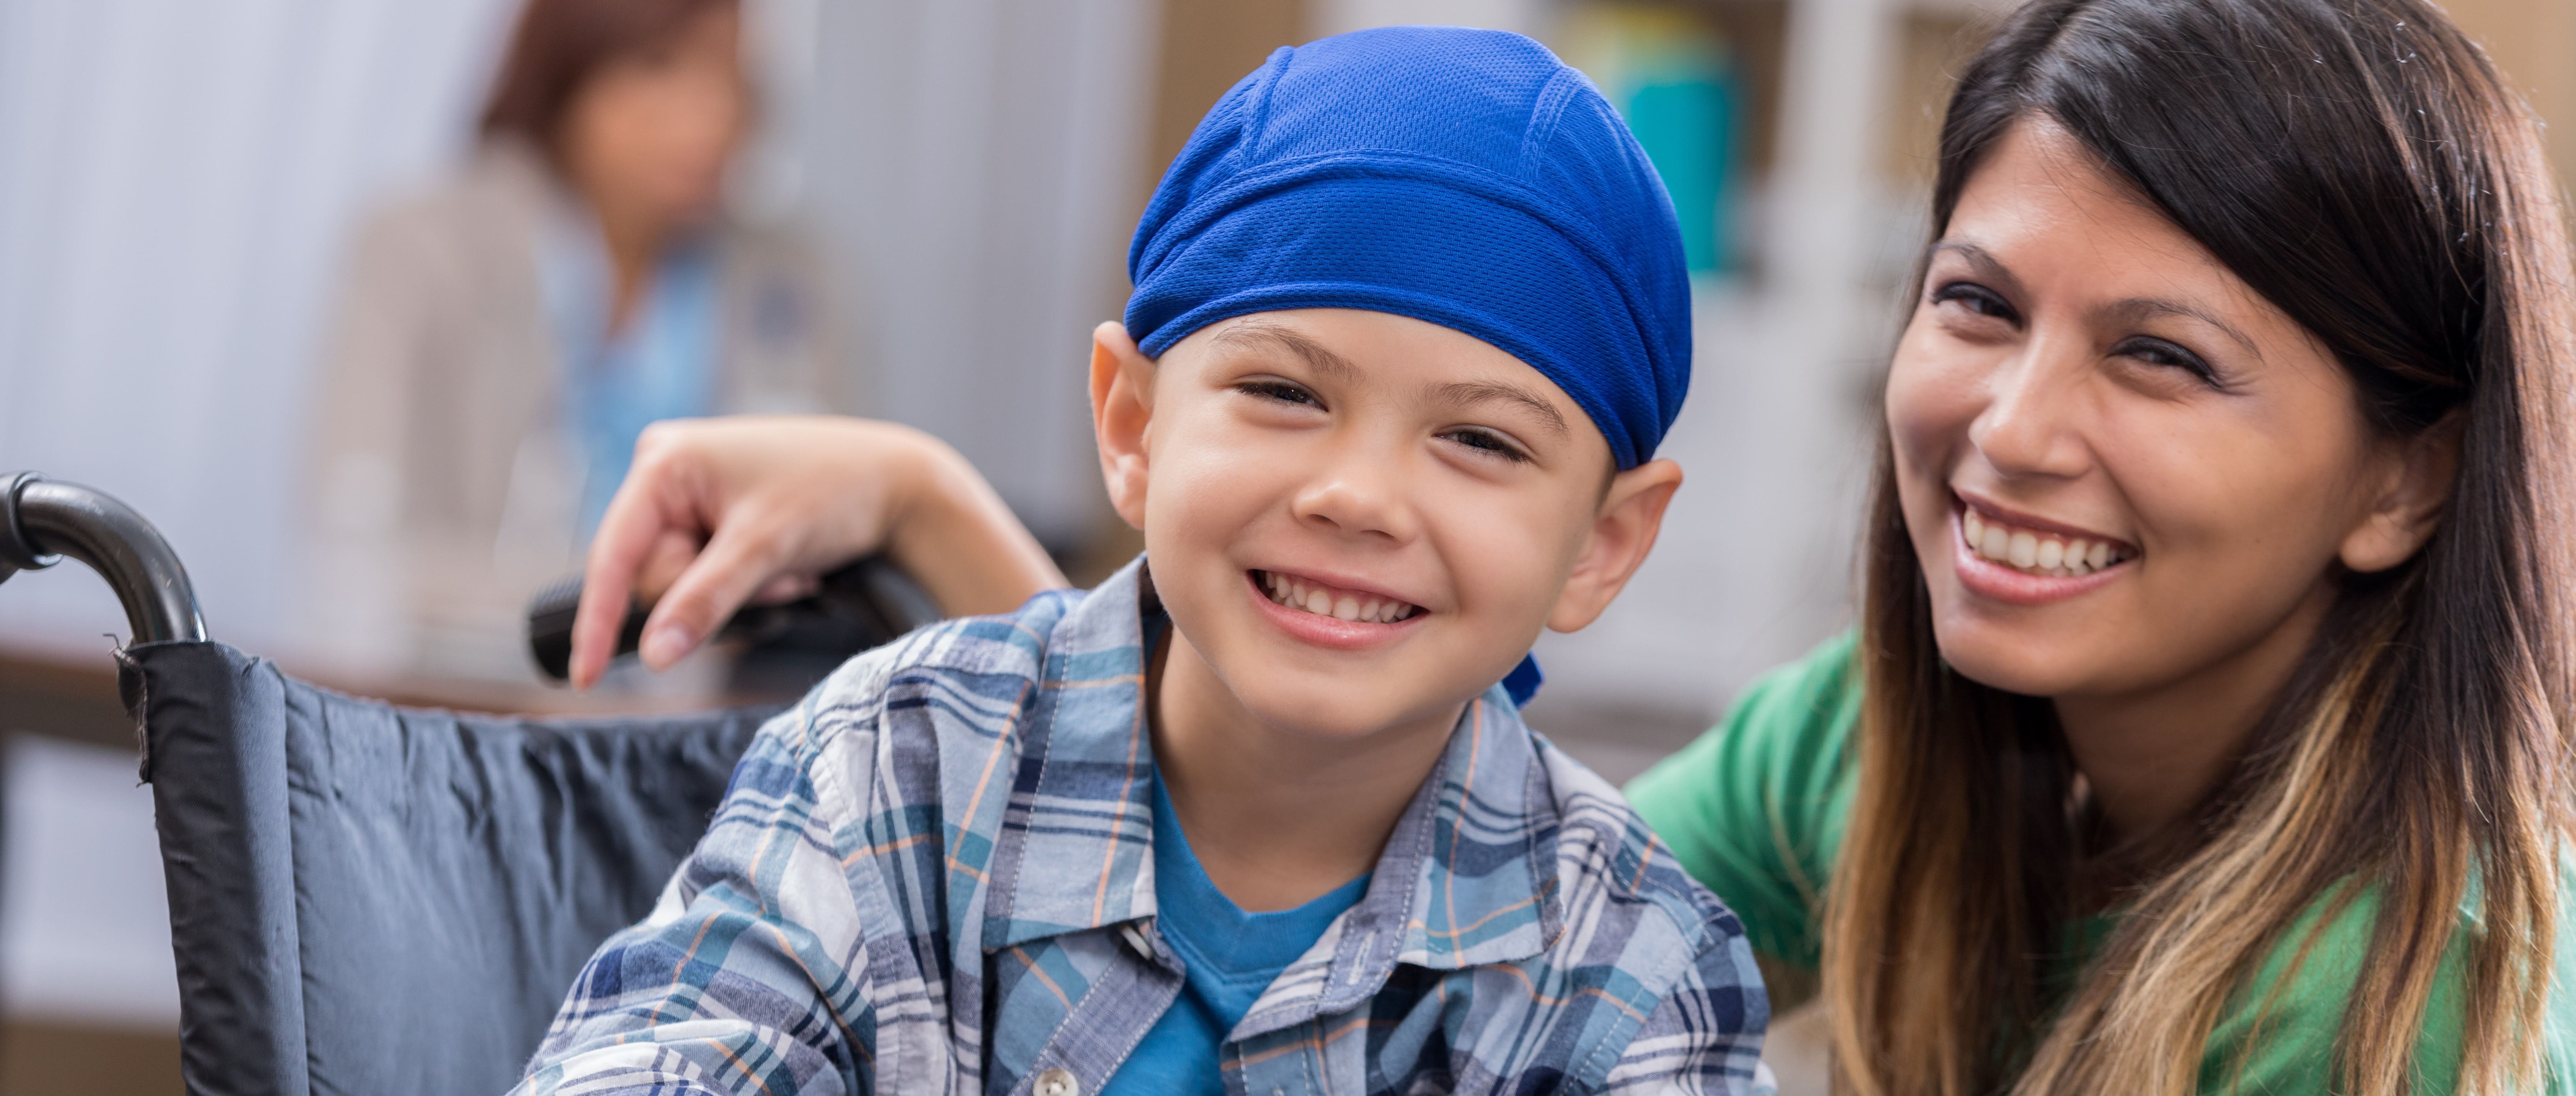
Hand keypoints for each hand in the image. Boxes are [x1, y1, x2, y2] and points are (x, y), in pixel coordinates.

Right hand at [568, 416, 1065, 688]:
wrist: (896, 482)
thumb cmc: (833, 494)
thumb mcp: (764, 550)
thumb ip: (704, 601)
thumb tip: (652, 655)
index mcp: (663, 462)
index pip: (612, 556)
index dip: (597, 620)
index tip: (584, 678)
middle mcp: (665, 469)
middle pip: (652, 575)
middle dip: (713, 590)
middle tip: (773, 571)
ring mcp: (689, 493)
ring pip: (684, 583)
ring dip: (739, 588)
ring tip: (786, 562)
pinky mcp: (713, 514)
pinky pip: (709, 574)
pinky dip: (749, 579)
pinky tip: (786, 560)